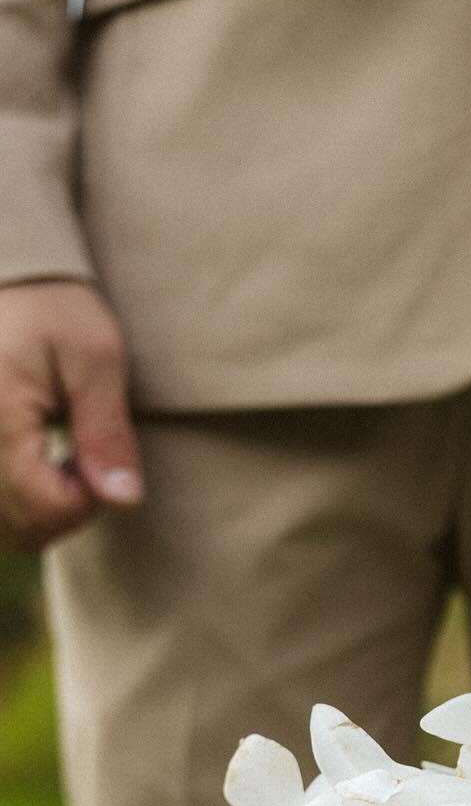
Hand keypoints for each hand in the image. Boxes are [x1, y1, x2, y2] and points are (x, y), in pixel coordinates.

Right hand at [0, 281, 143, 552]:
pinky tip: (34, 466)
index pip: (46, 508)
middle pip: (20, 529)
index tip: (102, 463)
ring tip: (58, 463)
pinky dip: (15, 504)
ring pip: (2, 529)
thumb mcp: (95, 358)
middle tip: (83, 463)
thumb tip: (123, 500)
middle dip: (65, 512)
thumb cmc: (52, 306)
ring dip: (39, 514)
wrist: (5, 276)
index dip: (89, 502)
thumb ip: (106, 432)